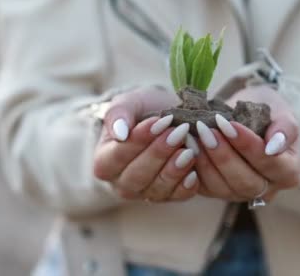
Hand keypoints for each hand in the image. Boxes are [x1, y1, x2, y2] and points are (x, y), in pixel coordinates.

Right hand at [93, 87, 199, 201]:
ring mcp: (146, 192)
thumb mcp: (129, 103)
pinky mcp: (169, 196)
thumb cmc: (143, 110)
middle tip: (178, 132)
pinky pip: (178, 196)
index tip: (157, 122)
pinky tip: (194, 172)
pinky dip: (186, 186)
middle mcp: (122, 183)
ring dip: (174, 169)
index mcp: (105, 162)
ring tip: (189, 150)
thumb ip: (118, 114)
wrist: (168, 118)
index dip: (137, 141)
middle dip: (159, 153)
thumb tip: (120, 134)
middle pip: (137, 176)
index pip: (116, 157)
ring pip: (158, 188)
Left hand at [194, 85, 299, 202]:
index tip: (231, 125)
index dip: (249, 146)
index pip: (271, 165)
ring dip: (205, 161)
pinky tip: (185, 146)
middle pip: (246, 182)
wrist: (244, 111)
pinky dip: (192, 166)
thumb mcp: (281, 110)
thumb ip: (285, 128)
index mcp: (287, 172)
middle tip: (205, 129)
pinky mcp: (215, 191)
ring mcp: (239, 193)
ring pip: (222, 187)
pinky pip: (203, 186)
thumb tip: (274, 147)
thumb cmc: (267, 110)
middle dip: (223, 155)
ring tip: (193, 136)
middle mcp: (266, 189)